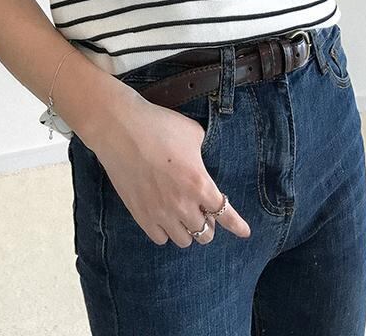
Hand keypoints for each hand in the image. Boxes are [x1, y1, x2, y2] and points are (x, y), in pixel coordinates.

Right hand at [95, 82, 249, 249]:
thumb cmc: (158, 125)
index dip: (237, 226)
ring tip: (183, 215)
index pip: (225, 213)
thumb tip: (200, 161)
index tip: (245, 232)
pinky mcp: (141, 216)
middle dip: (209, 224)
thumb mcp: (192, 133)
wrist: (120, 129)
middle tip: (203, 212)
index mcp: (199, 183)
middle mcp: (182, 204)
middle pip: (205, 233)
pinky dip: (166, 232)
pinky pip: (161, 239)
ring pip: (184, 240)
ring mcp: (160, 213)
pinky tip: (165, 219)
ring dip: (188, 230)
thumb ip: (202, 153)